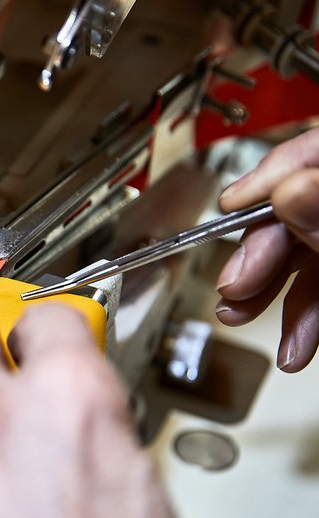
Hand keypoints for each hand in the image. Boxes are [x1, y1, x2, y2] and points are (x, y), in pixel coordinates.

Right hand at [217, 127, 318, 371]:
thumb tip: (285, 193)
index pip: (310, 150)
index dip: (266, 176)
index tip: (230, 204)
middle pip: (297, 211)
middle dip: (259, 255)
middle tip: (233, 286)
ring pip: (308, 256)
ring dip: (273, 297)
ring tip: (240, 318)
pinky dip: (306, 317)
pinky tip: (291, 344)